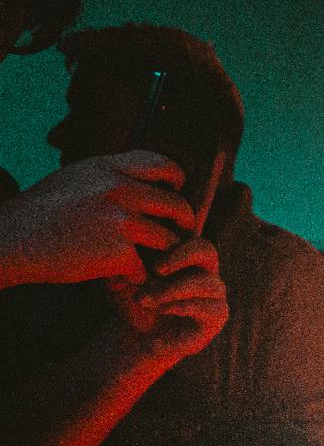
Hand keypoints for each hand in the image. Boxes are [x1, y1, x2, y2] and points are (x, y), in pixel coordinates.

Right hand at [0, 152, 195, 287]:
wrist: (11, 239)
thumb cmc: (41, 213)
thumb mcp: (75, 179)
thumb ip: (110, 178)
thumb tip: (142, 179)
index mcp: (108, 168)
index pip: (163, 164)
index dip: (178, 182)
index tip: (175, 196)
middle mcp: (118, 190)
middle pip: (178, 206)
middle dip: (184, 226)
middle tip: (177, 237)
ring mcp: (119, 221)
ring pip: (170, 241)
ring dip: (165, 257)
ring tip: (152, 264)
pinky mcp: (118, 252)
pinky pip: (146, 270)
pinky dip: (137, 279)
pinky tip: (122, 280)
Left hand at [105, 237, 226, 366]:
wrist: (137, 337)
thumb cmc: (130, 300)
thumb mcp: (120, 278)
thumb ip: (122, 264)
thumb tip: (120, 255)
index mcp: (184, 252)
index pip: (190, 229)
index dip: (177, 228)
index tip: (146, 241)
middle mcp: (204, 269)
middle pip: (206, 249)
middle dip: (180, 256)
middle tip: (156, 268)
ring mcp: (214, 292)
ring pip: (204, 282)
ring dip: (171, 290)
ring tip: (144, 300)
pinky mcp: (217, 316)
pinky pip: (206, 307)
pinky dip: (178, 309)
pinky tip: (158, 312)